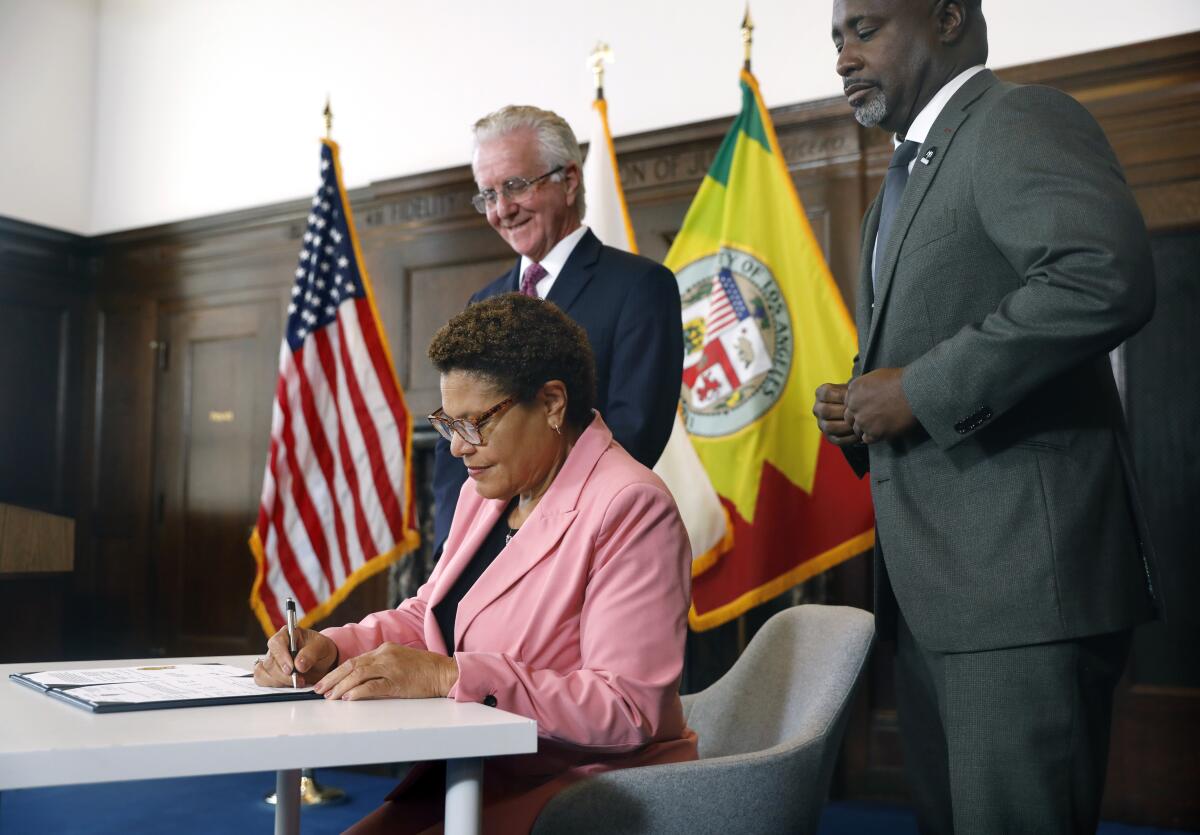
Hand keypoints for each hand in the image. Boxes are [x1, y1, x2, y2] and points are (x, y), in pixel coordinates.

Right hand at [253, 626, 337, 687]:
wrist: (323, 662)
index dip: (281, 656)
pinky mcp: (269, 673)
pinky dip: (273, 685)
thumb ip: (311, 654)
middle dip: (284, 675)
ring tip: (296, 683)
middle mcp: (276, 647)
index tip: (291, 668)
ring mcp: (271, 660)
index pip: (276, 642)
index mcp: (288, 634)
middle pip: (269, 662)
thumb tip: (299, 665)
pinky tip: (287, 686)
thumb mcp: (322, 647)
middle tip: (299, 680)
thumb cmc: (321, 650)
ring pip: (263, 673)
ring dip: (279, 682)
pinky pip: (262, 680)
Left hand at [313, 643, 458, 700]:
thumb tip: (360, 681)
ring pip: (358, 675)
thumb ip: (381, 666)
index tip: (325, 682)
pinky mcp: (398, 682)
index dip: (337, 672)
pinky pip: (373, 686)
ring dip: (340, 686)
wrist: (445, 672)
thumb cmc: (425, 670)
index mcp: (385, 649)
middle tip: (318, 689)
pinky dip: (359, 692)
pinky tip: (348, 698)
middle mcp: (385, 655)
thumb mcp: (400, 661)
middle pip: (351, 665)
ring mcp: (391, 667)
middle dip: (332, 678)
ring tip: (329, 697)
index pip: (355, 660)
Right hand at [813, 382, 861, 446]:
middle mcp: (818, 409)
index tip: (854, 396)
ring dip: (846, 426)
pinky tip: (860, 434)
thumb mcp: (853, 390)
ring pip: (829, 427)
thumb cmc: (856, 397)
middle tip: (858, 412)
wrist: (858, 409)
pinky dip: (850, 437)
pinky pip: (838, 440)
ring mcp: (822, 424)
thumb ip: (852, 391)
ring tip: (859, 424)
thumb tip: (857, 398)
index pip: (825, 394)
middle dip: (843, 412)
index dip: (841, 395)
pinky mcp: (830, 437)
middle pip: (825, 411)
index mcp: (821, 394)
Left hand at [844, 367, 916, 443]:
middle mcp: (854, 405)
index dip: (858, 407)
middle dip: (859, 419)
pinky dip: (873, 437)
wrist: (915, 392)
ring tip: (880, 426)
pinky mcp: (873, 432)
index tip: (867, 409)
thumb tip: (864, 394)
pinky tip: (882, 432)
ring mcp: (863, 420)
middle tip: (872, 419)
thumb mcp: (877, 376)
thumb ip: (865, 387)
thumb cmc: (901, 381)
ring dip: (866, 429)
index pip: (848, 403)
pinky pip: (867, 439)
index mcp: (854, 389)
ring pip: (857, 430)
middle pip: (850, 417)